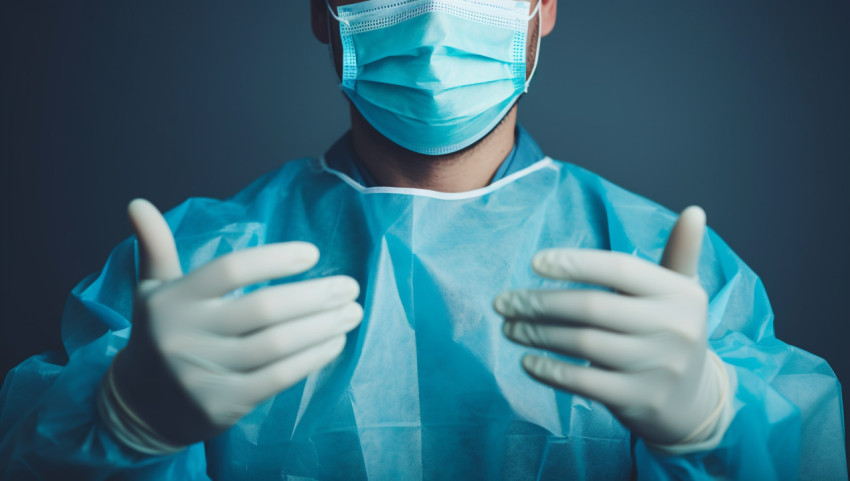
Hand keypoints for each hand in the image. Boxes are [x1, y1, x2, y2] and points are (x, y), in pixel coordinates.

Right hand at [99, 199, 362, 452]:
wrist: (140, 406)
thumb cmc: (161, 335)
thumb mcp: (152, 291)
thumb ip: (155, 248)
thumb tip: (137, 202)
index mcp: (173, 300)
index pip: (230, 270)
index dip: (274, 260)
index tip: (312, 254)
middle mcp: (185, 335)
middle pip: (263, 309)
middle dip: (314, 296)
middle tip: (350, 285)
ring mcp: (204, 373)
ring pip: (277, 345)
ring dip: (322, 326)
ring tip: (352, 311)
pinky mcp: (223, 404)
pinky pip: (278, 377)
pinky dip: (312, 358)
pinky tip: (335, 342)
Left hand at [494, 206, 728, 445]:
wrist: (694, 401)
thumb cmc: (672, 332)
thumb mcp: (682, 293)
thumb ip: (681, 253)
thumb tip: (694, 211)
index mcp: (681, 294)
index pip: (620, 269)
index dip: (576, 263)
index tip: (534, 262)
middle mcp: (675, 329)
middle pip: (593, 308)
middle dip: (540, 303)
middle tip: (504, 302)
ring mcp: (659, 368)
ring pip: (583, 344)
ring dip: (537, 334)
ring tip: (509, 327)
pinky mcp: (640, 400)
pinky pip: (584, 383)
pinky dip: (550, 371)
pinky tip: (528, 362)